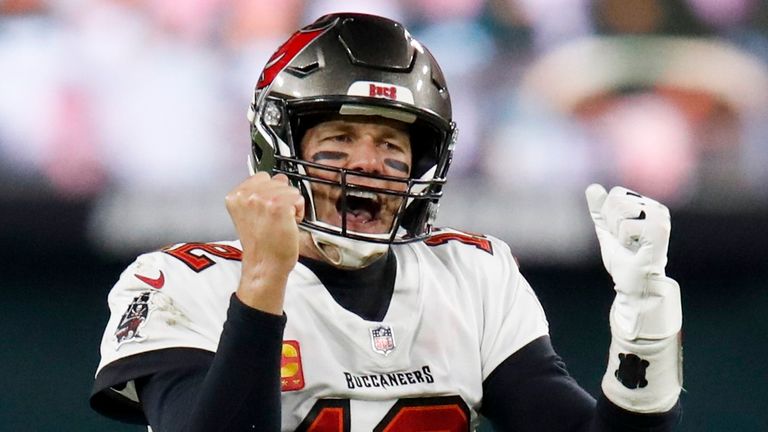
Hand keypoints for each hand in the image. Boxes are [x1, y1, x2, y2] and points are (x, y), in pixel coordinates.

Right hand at [225, 172, 304, 313]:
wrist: (265, 266)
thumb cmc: (261, 245)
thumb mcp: (248, 214)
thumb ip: (256, 195)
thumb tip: (277, 178)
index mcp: (235, 196)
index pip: (261, 176)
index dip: (270, 193)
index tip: (267, 208)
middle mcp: (246, 195)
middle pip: (277, 180)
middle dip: (281, 197)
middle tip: (274, 219)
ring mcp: (262, 199)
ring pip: (289, 189)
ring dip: (290, 205)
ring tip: (280, 222)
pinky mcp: (278, 205)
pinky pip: (298, 198)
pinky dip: (298, 211)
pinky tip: (288, 223)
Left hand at [585, 184, 679, 339]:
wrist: (635, 285)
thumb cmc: (624, 260)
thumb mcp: (607, 231)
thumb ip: (600, 210)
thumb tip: (592, 187)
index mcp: (647, 206)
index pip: (616, 193)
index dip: (610, 217)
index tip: (620, 235)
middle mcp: (657, 209)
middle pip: (616, 199)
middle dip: (613, 224)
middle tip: (626, 242)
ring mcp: (660, 218)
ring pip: (621, 209)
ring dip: (619, 233)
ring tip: (631, 246)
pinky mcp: (659, 230)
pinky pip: (626, 225)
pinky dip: (625, 240)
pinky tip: (637, 249)